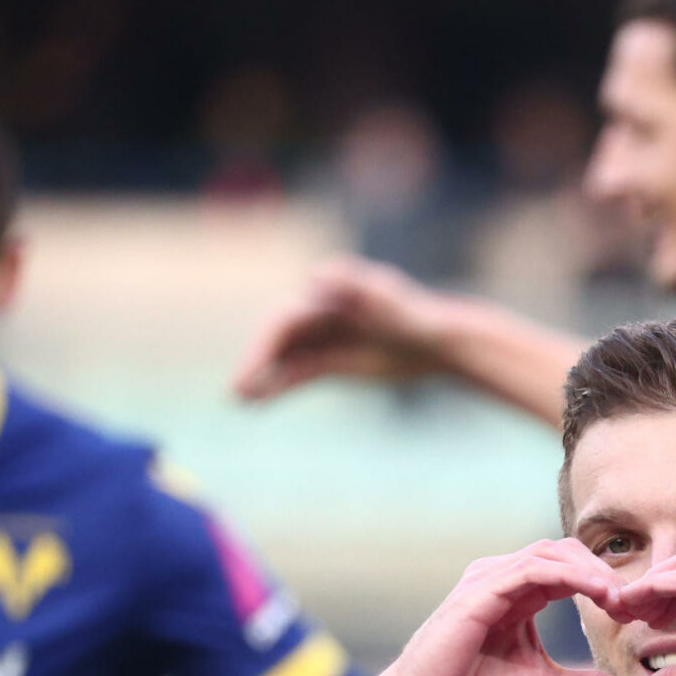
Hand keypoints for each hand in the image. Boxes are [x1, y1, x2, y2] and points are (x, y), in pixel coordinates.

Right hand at [232, 257, 458, 401]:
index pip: (288, 317)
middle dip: (257, 362)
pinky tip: (256, 401)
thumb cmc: (419, 319)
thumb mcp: (391, 304)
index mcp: (328, 291)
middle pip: (279, 337)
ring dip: (261, 376)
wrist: (438, 343)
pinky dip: (277, 386)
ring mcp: (321, 335)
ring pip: (283, 357)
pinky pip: (296, 372)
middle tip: (237, 389)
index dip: (266, 343)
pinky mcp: (328, 358)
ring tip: (239, 399)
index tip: (253, 368)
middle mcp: (318, 310)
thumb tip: (317, 273)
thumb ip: (358, 289)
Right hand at [364, 541, 645, 675]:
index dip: (606, 585)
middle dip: (603, 572)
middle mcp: (504, 579)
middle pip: (566, 552)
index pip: (571, 570)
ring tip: (616, 597)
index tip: (635, 614)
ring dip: (590, 571)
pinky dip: (568, 576)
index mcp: (520, 596)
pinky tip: (594, 593)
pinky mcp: (479, 590)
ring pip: (551, 553)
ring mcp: (489, 580)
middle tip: (632, 603)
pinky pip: (531, 569)